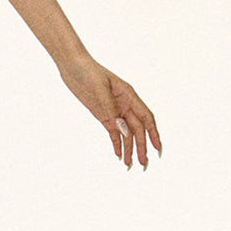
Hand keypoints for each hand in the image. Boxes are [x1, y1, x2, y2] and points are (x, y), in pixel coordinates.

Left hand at [57, 52, 161, 169]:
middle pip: (137, 130)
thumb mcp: (99, 88)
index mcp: (129, 95)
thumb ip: (111, 109)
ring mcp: (114, 111)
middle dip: (141, 147)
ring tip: (130, 165)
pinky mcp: (103, 115)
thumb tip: (122, 130)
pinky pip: (113, 132)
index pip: (146, 118)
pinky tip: (119, 155)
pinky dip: (116, 144)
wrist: (72, 66)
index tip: (158, 149)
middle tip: (143, 164)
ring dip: (129, 149)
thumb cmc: (88, 71)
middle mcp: (125, 104)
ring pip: (126, 134)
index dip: (154, 134)